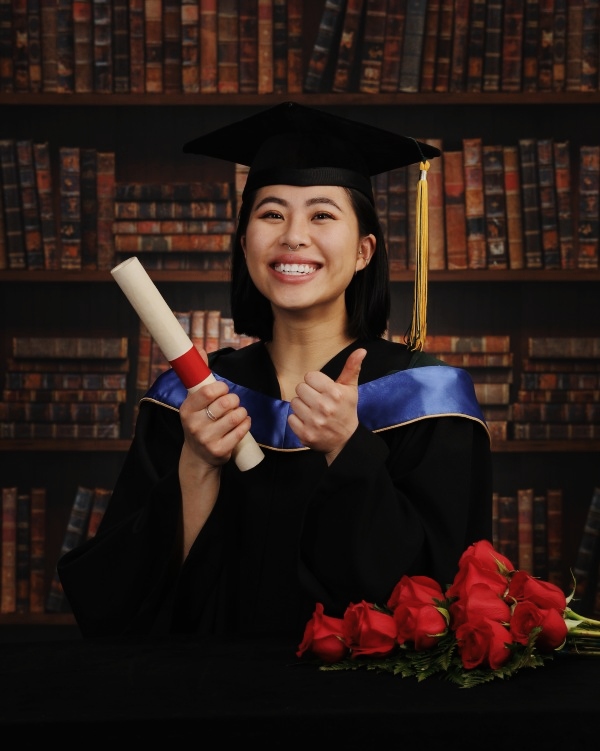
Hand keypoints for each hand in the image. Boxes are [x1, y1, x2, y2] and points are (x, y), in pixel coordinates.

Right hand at [179, 377, 251, 468]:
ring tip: (239, 412)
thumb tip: (201, 350)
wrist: (198, 456)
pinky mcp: (220, 450)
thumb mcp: (194, 402)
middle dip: (234, 399)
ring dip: (242, 411)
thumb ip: (199, 377)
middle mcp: (194, 425)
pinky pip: (241, 431)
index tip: (224, 389)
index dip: (221, 387)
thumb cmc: (199, 422)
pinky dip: (246, 423)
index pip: (207, 392)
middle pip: (224, 403)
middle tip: (233, 402)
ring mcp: (207, 439)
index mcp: (187, 410)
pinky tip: (244, 422)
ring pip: (235, 417)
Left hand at [288, 348, 365, 463]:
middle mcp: (324, 407)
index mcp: (335, 393)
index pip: (309, 376)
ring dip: (302, 406)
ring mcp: (314, 422)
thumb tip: (361, 350)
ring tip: (313, 412)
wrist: (345, 440)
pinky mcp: (306, 433)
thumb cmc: (346, 410)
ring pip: (294, 402)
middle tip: (317, 402)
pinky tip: (309, 422)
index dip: (315, 383)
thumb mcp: (351, 389)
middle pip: (300, 388)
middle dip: (307, 394)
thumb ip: (352, 368)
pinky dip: (297, 420)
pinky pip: (290, 418)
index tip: (322, 390)